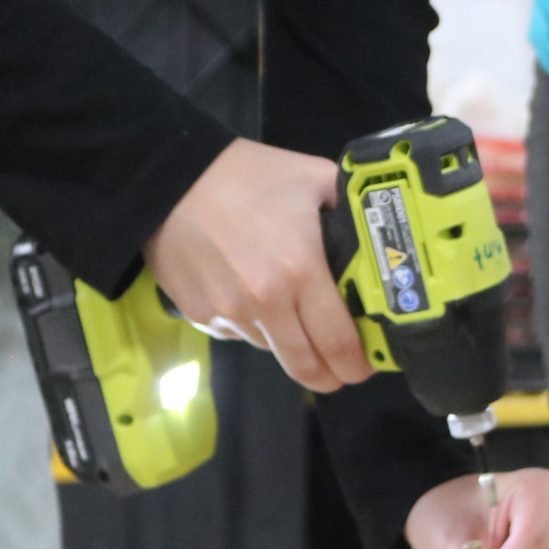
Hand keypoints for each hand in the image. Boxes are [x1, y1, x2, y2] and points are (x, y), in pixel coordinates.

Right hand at [143, 138, 369, 393]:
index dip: (357, 363)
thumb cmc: (247, 174)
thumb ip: (349, 206)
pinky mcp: (200, 315)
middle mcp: (266, 303)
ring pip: (272, 349)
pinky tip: (251, 295)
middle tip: (341, 368)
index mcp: (301, 270)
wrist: (172, 178)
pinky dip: (253, 325)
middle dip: (330, 374)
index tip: (367, 365)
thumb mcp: (313, 177)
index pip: (338, 342)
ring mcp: (229, 313)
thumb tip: (377, 231)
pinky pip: (238, 333)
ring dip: (290, 343)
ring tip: (294, 315)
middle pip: (305, 365)